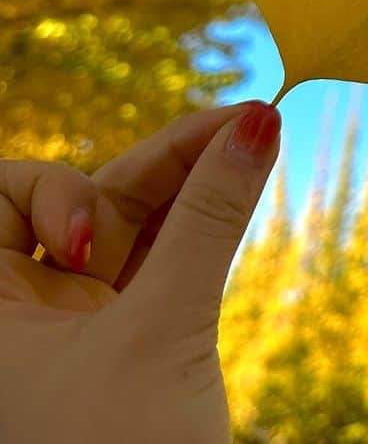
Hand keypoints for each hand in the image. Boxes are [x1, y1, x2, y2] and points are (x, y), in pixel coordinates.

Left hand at [0, 99, 280, 443]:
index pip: (2, 196)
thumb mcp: (163, 329)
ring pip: (141, 219)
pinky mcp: (146, 335)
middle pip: (92, 194)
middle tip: (240, 119)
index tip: (84, 241)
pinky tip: (247, 173)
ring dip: (196, 174)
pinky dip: (208, 217)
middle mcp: (38, 306)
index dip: (48, 190)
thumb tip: (256, 124)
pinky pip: (173, 252)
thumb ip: (211, 220)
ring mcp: (94, 320)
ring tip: (256, 130)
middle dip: (162, 155)